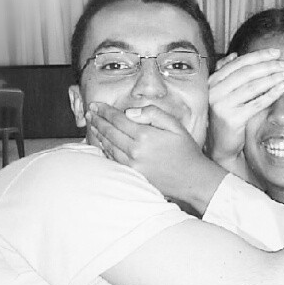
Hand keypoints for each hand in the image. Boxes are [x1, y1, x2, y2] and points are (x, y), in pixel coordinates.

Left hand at [86, 102, 225, 211]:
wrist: (193, 179)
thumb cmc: (186, 151)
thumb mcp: (175, 125)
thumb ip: (153, 113)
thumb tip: (130, 112)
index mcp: (145, 135)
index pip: (118, 119)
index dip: (105, 111)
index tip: (96, 105)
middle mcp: (136, 151)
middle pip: (110, 132)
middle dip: (98, 121)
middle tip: (90, 113)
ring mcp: (133, 165)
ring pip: (109, 147)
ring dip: (98, 135)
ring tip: (93, 125)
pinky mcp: (134, 175)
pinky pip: (114, 160)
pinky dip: (105, 150)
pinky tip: (102, 143)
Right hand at [206, 49, 283, 164]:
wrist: (220, 144)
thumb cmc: (224, 117)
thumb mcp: (222, 93)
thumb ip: (226, 74)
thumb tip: (234, 55)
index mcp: (212, 81)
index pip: (239, 63)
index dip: (259, 56)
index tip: (277, 53)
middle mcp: (214, 91)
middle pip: (247, 73)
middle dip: (269, 66)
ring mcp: (222, 105)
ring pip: (252, 86)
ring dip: (273, 78)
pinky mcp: (232, 119)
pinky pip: (256, 103)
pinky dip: (270, 94)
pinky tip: (281, 88)